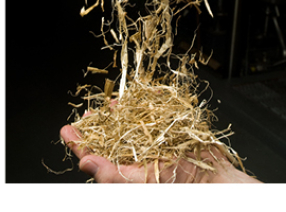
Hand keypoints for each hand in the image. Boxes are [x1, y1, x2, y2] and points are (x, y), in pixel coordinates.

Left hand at [60, 118, 256, 182]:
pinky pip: (159, 113)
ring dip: (121, 112)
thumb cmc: (184, 188)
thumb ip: (112, 174)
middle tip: (88, 114)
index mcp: (126, 171)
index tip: (67, 130)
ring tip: (110, 105)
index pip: (96, 155)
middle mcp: (138, 157)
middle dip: (99, 124)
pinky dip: (152, 102)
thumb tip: (85, 163)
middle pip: (112, 136)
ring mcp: (156, 142)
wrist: (218, 182)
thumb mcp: (141, 182)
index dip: (80, 142)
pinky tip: (145, 97)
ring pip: (132, 123)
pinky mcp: (173, 130)